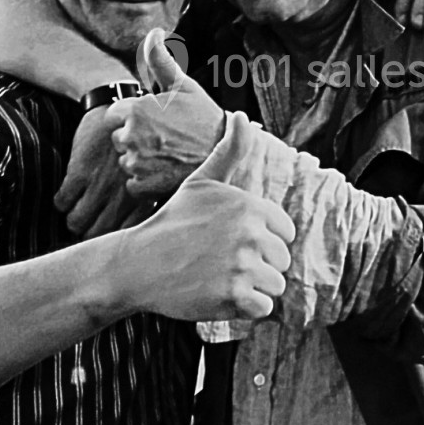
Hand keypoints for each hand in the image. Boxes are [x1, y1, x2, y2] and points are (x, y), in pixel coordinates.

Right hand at [59, 107, 152, 239]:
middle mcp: (121, 195)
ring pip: (76, 222)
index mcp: (141, 197)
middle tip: (85, 223)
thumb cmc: (134, 140)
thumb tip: (133, 225)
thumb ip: (143, 198)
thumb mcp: (148, 170)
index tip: (103, 231)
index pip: (123, 234)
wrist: (114, 105)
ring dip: (72, 220)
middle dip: (87, 232)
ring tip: (74, 211)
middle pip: (96, 234)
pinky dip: (61, 202)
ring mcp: (100, 185)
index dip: (110, 238)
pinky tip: (67, 194)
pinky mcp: (79, 172)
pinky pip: (62, 202)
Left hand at [108, 28, 225, 197]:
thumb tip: (154, 32)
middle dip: (133, 138)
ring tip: (166, 154)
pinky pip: (132, 183)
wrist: (226, 154)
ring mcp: (136, 161)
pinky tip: (165, 170)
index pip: (113, 115)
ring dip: (139, 159)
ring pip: (125, 160)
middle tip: (162, 138)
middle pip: (118, 138)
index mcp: (137, 109)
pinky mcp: (143, 184)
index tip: (150, 122)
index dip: (130, 118)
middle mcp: (132, 135)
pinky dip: (145, 180)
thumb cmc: (205, 118)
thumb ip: (160, 59)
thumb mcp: (184, 86)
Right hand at [113, 125, 295, 320]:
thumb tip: (241, 115)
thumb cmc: (172, 222)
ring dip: (251, 289)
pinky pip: (262, 309)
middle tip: (221, 263)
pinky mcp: (233, 295)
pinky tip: (218, 295)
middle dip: (257, 267)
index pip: (285, 232)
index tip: (233, 242)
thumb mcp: (201, 181)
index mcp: (250, 205)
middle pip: (282, 261)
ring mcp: (242, 265)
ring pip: (274, 286)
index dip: (263, 241)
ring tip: (220, 279)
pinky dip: (244, 309)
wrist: (138, 263)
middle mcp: (250, 233)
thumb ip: (229, 150)